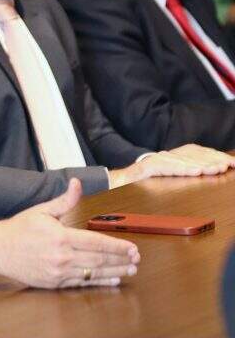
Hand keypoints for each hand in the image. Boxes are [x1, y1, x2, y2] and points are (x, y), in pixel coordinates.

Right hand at [0, 179, 139, 287]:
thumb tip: (77, 184)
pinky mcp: (54, 282)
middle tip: (136, 259)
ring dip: (114, 272)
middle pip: (98, 259)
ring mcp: (58, 272)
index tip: (132, 247)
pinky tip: (111, 279)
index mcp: (60, 237)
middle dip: (120, 259)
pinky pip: (81, 283)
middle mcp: (61, 256)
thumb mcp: (41, 211)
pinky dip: (99, 282)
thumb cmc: (19, 229)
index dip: (117, 246)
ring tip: (130, 270)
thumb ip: (64, 201)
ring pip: (93, 273)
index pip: (96, 242)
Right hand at [109, 145, 232, 187]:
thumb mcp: (166, 178)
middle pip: (192, 154)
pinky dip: (182, 169)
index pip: (197, 152)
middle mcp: (165, 156)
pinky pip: (167, 167)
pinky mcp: (147, 167)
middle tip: (228, 165)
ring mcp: (155, 161)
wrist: (115, 184)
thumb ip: (183, 173)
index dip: (215, 156)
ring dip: (202, 165)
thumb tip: (211, 170)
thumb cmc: (140, 184)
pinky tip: (195, 172)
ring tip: (216, 169)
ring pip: (182, 160)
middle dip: (212, 159)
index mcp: (171, 158)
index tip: (231, 162)